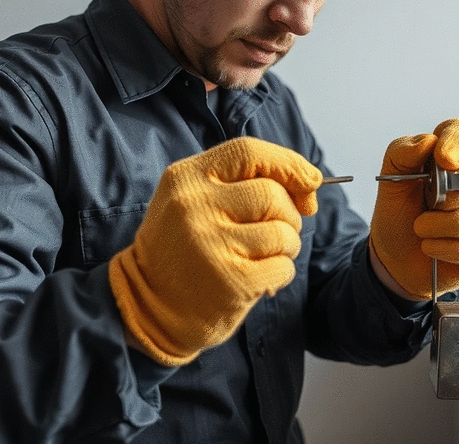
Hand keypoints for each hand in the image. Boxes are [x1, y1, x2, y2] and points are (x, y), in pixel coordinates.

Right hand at [109, 137, 322, 365]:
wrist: (148, 306)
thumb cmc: (184, 246)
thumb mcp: (195, 199)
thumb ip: (245, 181)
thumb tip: (310, 184)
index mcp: (185, 178)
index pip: (249, 152)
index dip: (288, 163)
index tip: (309, 181)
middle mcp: (195, 208)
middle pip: (273, 194)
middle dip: (289, 213)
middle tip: (276, 230)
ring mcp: (212, 245)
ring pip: (283, 232)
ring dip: (287, 245)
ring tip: (263, 255)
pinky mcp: (231, 282)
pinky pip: (283, 267)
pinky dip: (281, 272)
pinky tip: (259, 278)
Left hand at [369, 119, 458, 298]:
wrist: (398, 257)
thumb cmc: (401, 213)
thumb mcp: (391, 181)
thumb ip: (402, 154)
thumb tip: (426, 141)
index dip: (456, 143)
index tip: (442, 159)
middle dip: (448, 197)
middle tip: (426, 206)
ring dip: (443, 226)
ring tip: (422, 229)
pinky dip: (448, 249)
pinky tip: (434, 247)